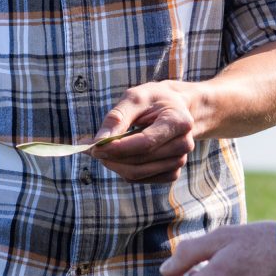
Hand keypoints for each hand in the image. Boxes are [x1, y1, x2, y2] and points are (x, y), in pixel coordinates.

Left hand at [89, 79, 207, 183]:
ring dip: (115, 164)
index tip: (95, 147)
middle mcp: (183, 145)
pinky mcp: (171, 173)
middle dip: (112, 157)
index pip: (146, 143)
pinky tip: (117, 157)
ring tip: (103, 150)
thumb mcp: (136, 97)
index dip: (119, 148)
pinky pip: (140, 178)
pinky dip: (123, 170)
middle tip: (91, 149)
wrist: (177, 108)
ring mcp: (179, 161)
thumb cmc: (154, 100)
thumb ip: (118, 117)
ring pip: (138, 173)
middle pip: (140, 161)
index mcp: (179, 122)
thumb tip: (99, 141)